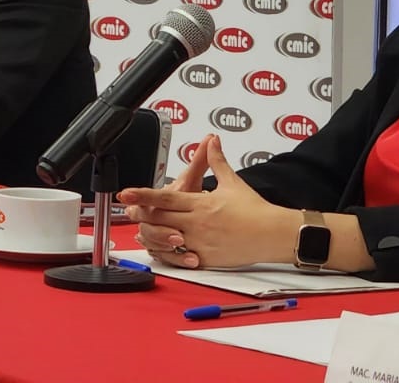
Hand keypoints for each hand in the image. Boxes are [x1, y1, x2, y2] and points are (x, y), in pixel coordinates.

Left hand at [119, 134, 295, 269]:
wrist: (271, 233)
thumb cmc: (254, 209)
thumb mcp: (232, 181)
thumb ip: (216, 161)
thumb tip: (211, 141)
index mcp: (201, 202)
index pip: (165, 197)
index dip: (143, 194)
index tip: (127, 193)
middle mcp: (197, 222)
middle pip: (160, 218)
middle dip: (141, 214)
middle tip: (127, 210)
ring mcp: (200, 242)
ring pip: (166, 239)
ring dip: (151, 235)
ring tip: (140, 230)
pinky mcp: (206, 258)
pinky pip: (181, 258)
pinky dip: (169, 254)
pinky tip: (162, 250)